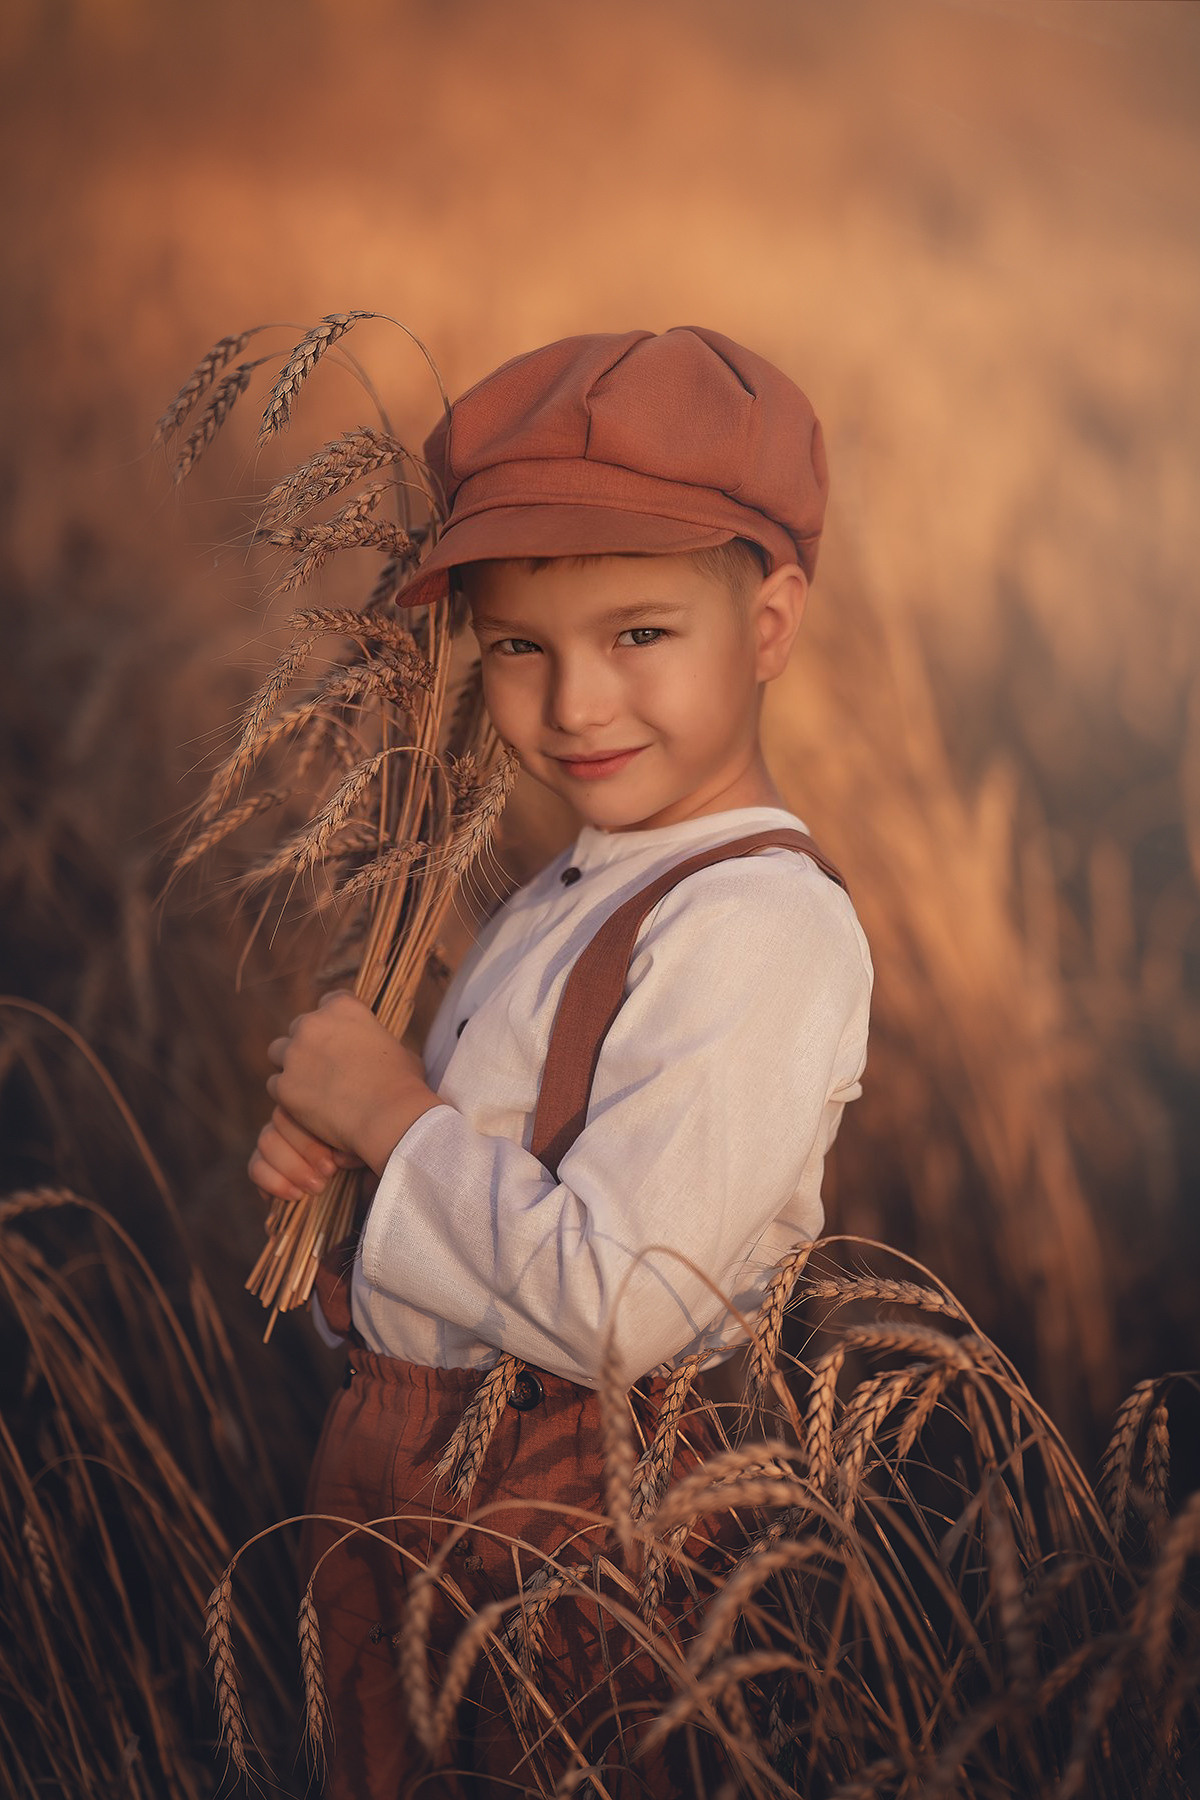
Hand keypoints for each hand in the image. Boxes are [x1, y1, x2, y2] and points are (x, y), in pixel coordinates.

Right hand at [248, 1105, 360, 1205]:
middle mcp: (295, 1116)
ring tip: (318, 1187)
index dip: (313, 1139)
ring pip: (266, 1141)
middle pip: (280, 1119)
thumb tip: (340, 1154)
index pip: (299, 1104)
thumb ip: (355, 1135)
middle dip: (306, 1151)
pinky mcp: (267, 1168)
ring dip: (292, 1167)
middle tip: (329, 1173)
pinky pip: (256, 1167)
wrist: (370, 1188)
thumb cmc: (374, 1158)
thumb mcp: (371, 1141)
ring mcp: (278, 1140)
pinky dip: (273, 1182)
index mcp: (319, 1102)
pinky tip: (296, 1195)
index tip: (336, 1163)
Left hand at [265, 990, 443, 1174]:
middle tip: (324, 1066)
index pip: (328, 1002)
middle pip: (299, 1027)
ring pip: (279, 1051)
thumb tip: (374, 1048)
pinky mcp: (284, 1085)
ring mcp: (294, 1054)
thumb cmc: (401, 1083)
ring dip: (291, 1064)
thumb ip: (375, 1040)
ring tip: (309, 1085)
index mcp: (343, 1007)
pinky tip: (306, 1106)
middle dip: (309, 1044)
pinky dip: (287, 1093)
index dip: (334, 1022)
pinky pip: (275, 1084)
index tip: (340, 1038)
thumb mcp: (397, 1047)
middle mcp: (313, 1024)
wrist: (388, 1116)